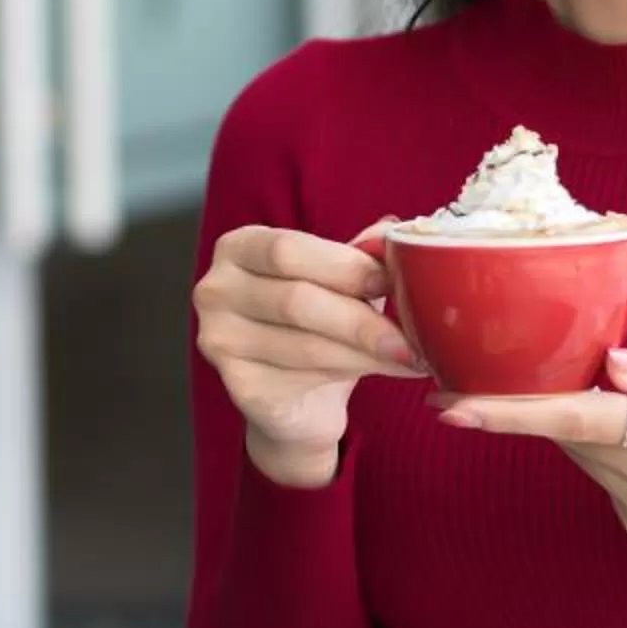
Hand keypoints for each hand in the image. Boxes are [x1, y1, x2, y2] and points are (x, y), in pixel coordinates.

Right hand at [194, 222, 422, 488]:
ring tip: (409, 356)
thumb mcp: (337, 280)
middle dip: (360, 319)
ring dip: (366, 352)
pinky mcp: (239, 386)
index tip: (390, 279)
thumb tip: (393, 229)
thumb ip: (359, 254)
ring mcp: (220, 340)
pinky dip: (351, 373)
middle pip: (296, 300)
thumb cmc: (317, 324)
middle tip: (408, 334)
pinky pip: (304, 377)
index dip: (343, 264)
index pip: (287, 249)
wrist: (296, 397)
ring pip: (306, 345)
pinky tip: (384, 371)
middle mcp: (217, 290)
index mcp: (239, 247)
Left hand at [434, 340, 626, 559]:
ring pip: (580, 455)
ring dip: (578, 421)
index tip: (450, 405)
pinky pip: (601, 476)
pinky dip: (605, 449)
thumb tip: (605, 365)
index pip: (580, 417)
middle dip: (543, 397)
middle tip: (534, 362)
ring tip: (622, 398)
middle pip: (569, 432)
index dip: (510, 412)